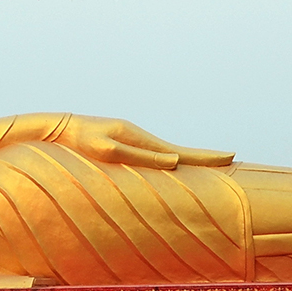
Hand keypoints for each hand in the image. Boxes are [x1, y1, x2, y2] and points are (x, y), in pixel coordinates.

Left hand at [52, 115, 234, 169]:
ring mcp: (133, 140)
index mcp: (141, 139)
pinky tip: (172, 164)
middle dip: (205, 157)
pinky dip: (170, 159)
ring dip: (189, 159)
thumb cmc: (81, 141)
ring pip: (168, 152)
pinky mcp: (124, 144)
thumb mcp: (109, 150)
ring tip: (209, 163)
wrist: (60, 126)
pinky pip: (154, 154)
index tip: (231, 156)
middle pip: (180, 151)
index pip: (181, 152)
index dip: (206, 157)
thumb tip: (174, 162)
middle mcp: (141, 137)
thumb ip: (140, 157)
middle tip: (231, 158)